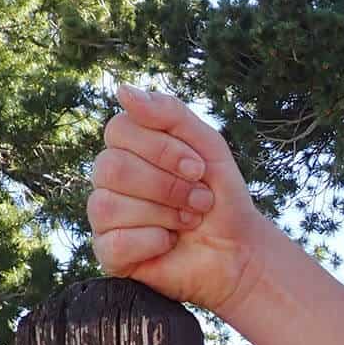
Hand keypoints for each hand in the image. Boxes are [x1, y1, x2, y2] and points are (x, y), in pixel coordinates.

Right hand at [88, 84, 273, 313]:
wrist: (238, 250)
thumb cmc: (221, 195)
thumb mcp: (207, 145)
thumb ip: (170, 113)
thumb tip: (122, 90)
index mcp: (128, 147)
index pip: (119, 130)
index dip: (162, 150)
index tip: (199, 168)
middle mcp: (109, 179)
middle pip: (111, 168)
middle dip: (167, 186)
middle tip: (201, 200)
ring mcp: (105, 216)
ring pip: (109, 205)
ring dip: (164, 214)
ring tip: (189, 221)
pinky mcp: (109, 254)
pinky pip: (114, 243)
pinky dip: (153, 242)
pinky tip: (169, 243)